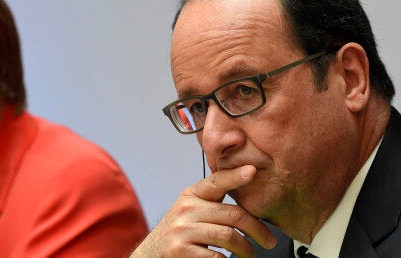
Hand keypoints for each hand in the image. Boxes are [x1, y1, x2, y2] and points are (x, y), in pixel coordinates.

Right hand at [131, 165, 275, 257]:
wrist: (150, 253)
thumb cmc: (179, 231)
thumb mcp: (190, 209)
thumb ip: (212, 201)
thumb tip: (247, 193)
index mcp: (192, 195)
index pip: (217, 182)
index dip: (235, 176)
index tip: (253, 170)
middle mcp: (186, 209)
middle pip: (233, 215)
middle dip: (257, 230)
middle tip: (268, 240)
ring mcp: (182, 230)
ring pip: (228, 236)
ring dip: (246, 249)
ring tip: (250, 253)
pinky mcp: (180, 250)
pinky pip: (216, 255)